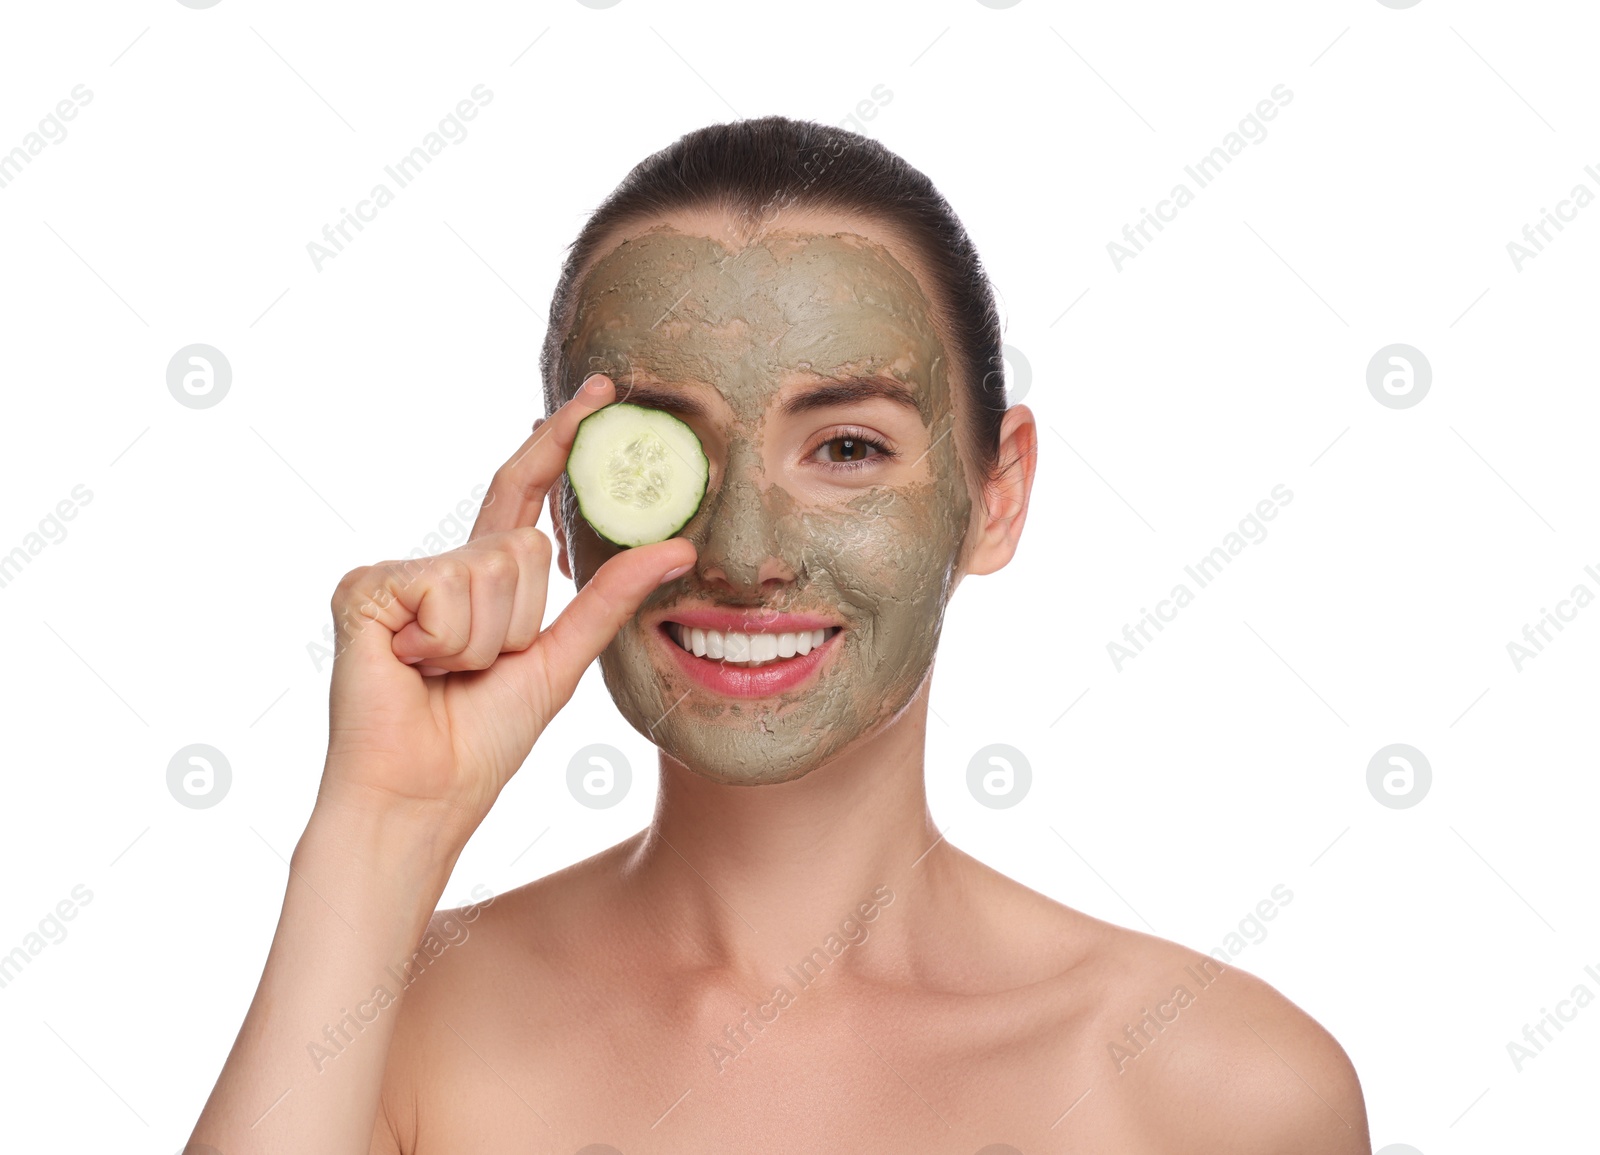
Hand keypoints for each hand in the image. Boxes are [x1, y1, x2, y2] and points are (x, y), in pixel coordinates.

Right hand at [316, 374, 694, 840]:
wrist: (422, 795)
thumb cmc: (481, 739)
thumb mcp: (560, 660)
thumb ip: (610, 597)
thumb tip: (678, 545)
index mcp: (482, 579)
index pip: (528, 494)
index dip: (561, 442)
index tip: (603, 390)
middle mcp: (441, 565)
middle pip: (525, 542)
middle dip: (523, 617)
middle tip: (482, 668)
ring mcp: (399, 574)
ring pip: (493, 565)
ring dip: (485, 638)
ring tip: (444, 674)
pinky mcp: (366, 588)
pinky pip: (447, 588)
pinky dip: (446, 641)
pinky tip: (411, 668)